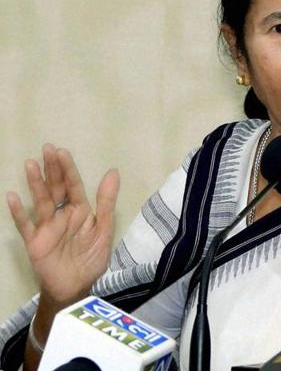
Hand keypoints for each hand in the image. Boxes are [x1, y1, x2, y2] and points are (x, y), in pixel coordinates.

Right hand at [6, 143, 119, 305]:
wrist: (77, 286)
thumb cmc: (91, 258)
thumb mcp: (104, 229)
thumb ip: (106, 202)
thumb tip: (113, 172)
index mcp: (80, 211)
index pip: (73, 185)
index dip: (68, 169)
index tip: (61, 151)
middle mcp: (62, 215)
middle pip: (56, 188)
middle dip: (52, 169)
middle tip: (47, 149)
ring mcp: (46, 227)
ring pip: (40, 201)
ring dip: (35, 183)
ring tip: (30, 164)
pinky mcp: (34, 242)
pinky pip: (25, 225)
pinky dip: (18, 212)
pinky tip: (12, 197)